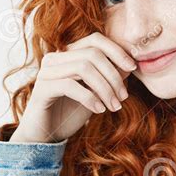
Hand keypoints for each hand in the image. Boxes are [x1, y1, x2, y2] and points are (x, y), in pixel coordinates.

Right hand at [9, 32, 136, 142]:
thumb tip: (130, 64)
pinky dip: (90, 97)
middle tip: (123, 97)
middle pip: (92, 53)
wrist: (46, 136)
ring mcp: (46, 72)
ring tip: (114, 106)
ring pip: (83, 67)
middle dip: (114, 75)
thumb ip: (110, 76)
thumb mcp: (96, 93)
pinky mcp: (41, 89)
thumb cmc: (72, 112)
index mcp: (68, 54)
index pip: (95, 40)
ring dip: (105, 88)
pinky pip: (70, 85)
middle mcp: (55, 58)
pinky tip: (99, 110)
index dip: (117, 51)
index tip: (133, 68)